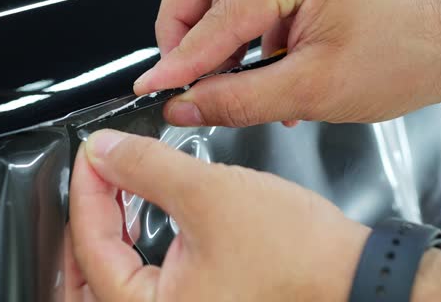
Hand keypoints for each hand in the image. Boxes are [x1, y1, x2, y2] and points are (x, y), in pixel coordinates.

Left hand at [66, 129, 369, 301]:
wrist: (355, 278)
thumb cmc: (298, 256)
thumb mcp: (210, 195)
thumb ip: (147, 167)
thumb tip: (105, 152)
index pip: (92, 248)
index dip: (89, 189)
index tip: (96, 153)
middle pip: (87, 283)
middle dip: (85, 226)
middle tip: (92, 181)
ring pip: (114, 287)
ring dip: (106, 240)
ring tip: (114, 197)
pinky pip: (146, 288)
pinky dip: (135, 253)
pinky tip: (145, 221)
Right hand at [133, 0, 440, 126]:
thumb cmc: (402, 58)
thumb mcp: (313, 91)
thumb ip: (239, 99)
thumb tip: (186, 104)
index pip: (219, 13)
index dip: (183, 57)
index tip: (157, 86)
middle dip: (184, 25)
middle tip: (182, 70)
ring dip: (215, 34)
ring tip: (227, 79)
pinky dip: (241, 36)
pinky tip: (257, 74)